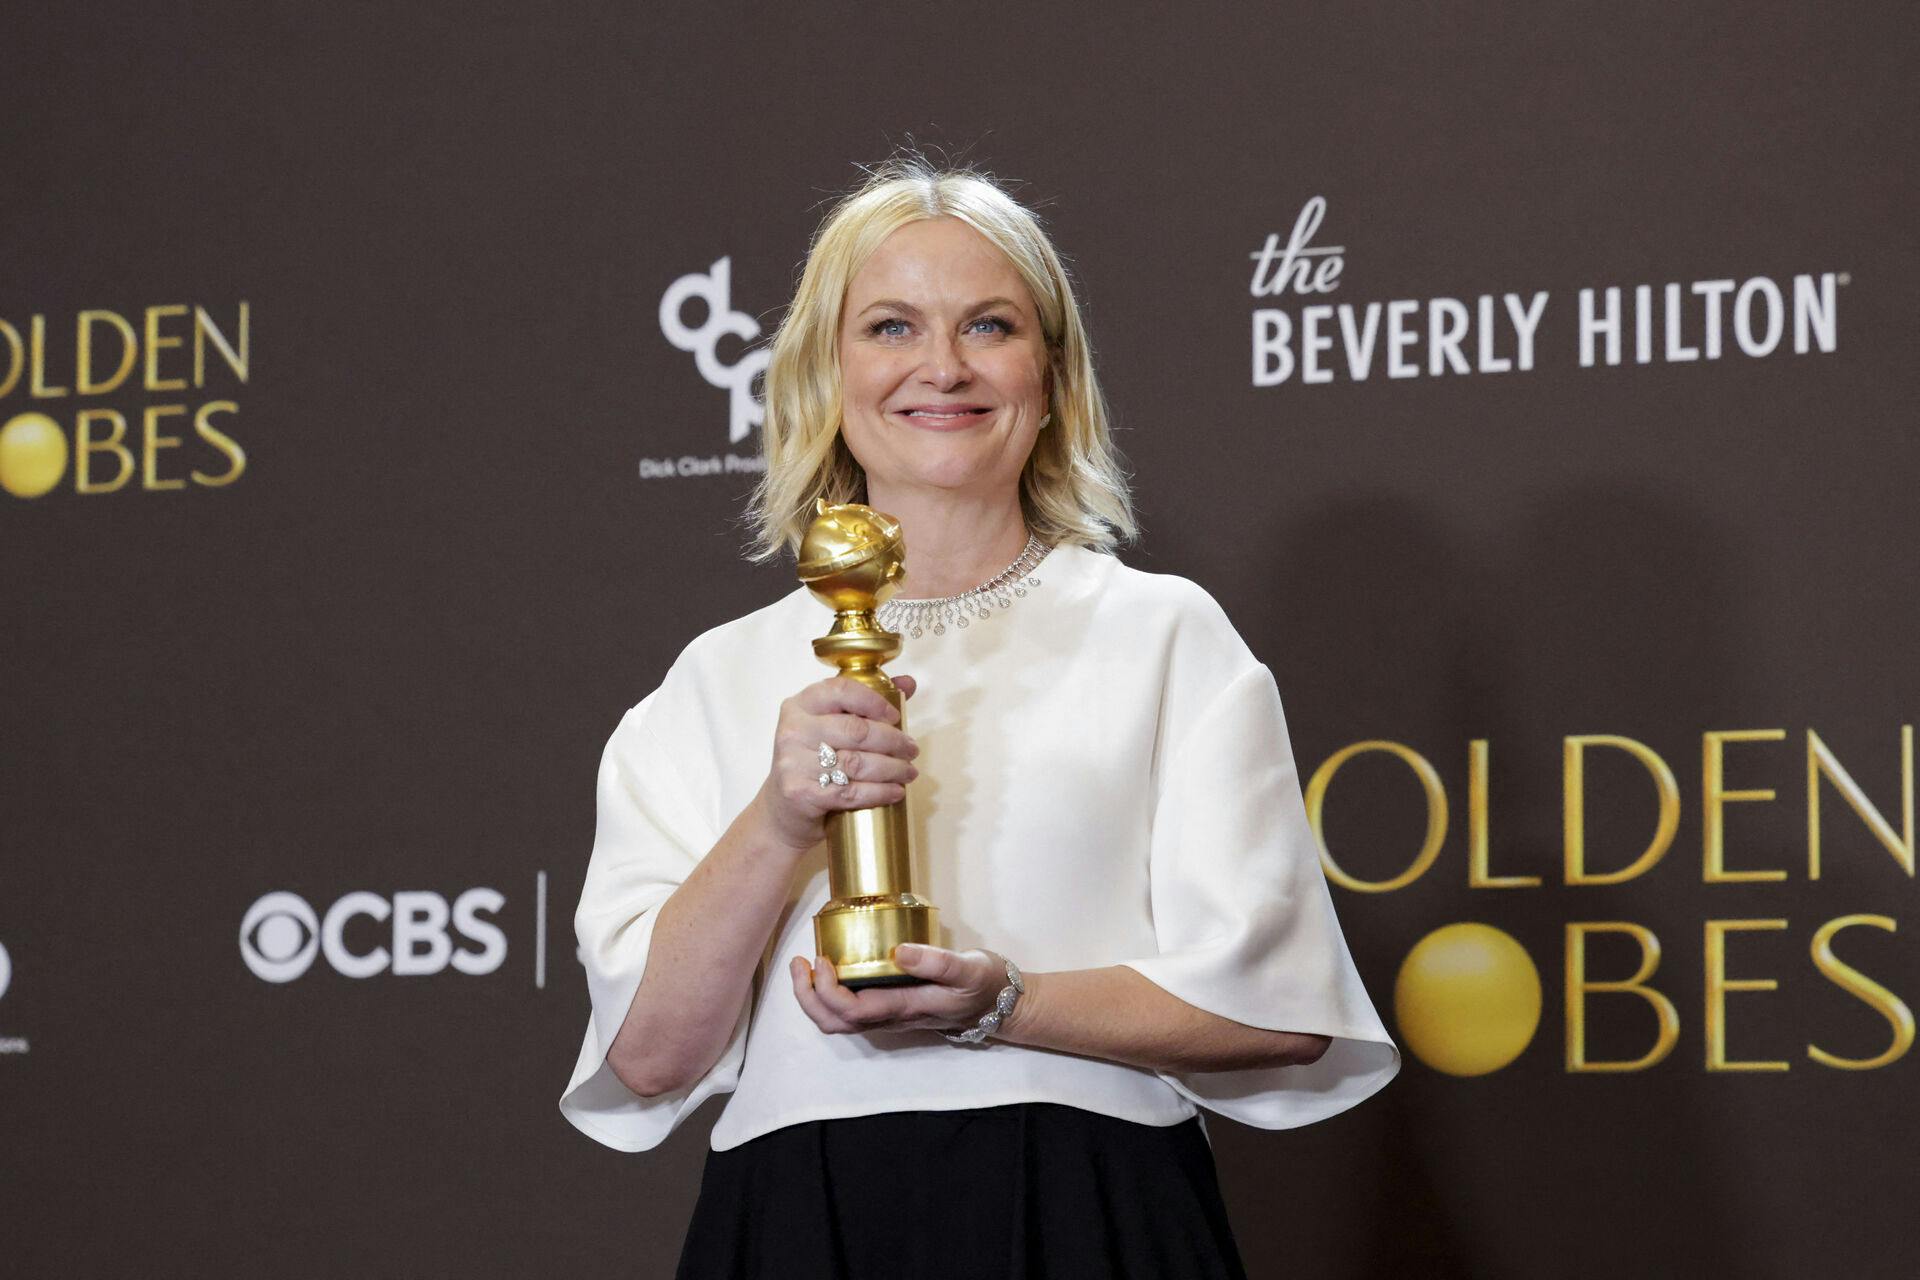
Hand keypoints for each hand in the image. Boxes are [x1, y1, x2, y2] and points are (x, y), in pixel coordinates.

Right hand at [753, 674, 919, 855]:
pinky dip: (879, 792)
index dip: (875, 702)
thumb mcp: (830, 728)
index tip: (896, 716)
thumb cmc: (812, 762)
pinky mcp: (801, 793)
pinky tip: (895, 791)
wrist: (782, 810)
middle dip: (893, 741)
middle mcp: (793, 730)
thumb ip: (865, 704)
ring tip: (909, 772)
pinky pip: (850, 791)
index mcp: (800, 705)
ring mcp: (794, 762)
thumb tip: (908, 683)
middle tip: (911, 749)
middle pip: (856, 730)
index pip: (841, 690)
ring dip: (892, 769)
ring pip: (857, 763)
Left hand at [790, 943, 1007, 1036]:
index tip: (821, 959)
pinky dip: (829, 997)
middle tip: (798, 962)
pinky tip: (831, 971)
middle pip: (835, 1024)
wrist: (1002, 1005)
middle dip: (808, 997)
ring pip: (838, 1023)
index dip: (827, 990)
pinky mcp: (892, 1010)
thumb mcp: (968, 968)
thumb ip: (936, 961)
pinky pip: (849, 1014)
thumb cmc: (985, 984)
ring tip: (805, 967)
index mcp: (904, 1009)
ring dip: (814, 999)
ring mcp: (890, 1018)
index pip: (851, 1011)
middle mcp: (891, 1019)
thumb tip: (898, 951)